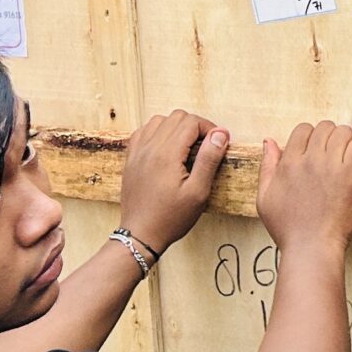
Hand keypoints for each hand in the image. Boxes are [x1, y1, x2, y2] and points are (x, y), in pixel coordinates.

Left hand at [117, 109, 230, 253]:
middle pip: (176, 117)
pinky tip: (166, 148)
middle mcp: (149, 148)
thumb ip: (209, 159)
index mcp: (167, 154)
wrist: (140, 235)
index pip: (191, 122)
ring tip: (186, 147)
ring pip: (159, 120)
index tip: (217, 143)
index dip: (209, 128)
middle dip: (194, 126)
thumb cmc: (171, 218)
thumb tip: (220, 133)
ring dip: (176, 127)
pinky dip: (158, 132)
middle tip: (204, 146)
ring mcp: (137, 152)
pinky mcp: (131, 159)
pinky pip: (144, 131)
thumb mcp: (198, 192)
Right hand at [257, 121, 351, 259]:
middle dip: (330, 136)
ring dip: (347, 140)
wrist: (311, 248)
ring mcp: (332, 166)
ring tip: (347, 156)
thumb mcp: (264, 198)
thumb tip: (270, 141)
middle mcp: (310, 160)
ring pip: (344, 132)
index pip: (303, 129)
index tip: (316, 150)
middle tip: (334, 153)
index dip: (311, 137)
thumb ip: (267, 166)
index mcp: (289, 163)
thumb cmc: (288, 228)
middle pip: (325, 127)